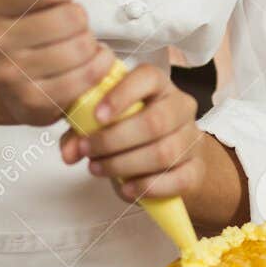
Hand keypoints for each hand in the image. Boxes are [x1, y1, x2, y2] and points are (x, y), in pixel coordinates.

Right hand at [0, 0, 113, 126]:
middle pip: (71, 17)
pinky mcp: (35, 101)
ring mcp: (13, 74)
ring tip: (82, 45)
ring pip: (81, 47)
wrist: (4, 88)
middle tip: (76, 26)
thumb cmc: (23, 35)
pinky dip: (100, 66)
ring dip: (91, 44)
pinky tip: (93, 62)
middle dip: (81, 19)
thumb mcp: (22, 0)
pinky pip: (86, 77)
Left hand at [59, 62, 205, 202]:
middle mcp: (180, 107)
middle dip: (114, 139)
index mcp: (158, 86)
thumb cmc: (132, 132)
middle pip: (155, 122)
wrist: (170, 160)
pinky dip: (148, 187)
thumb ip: (81, 131)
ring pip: (163, 153)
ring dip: (124, 165)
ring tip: (98, 169)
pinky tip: (126, 189)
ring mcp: (192, 139)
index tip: (97, 116)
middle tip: (88, 151)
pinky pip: (177, 180)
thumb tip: (69, 153)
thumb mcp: (104, 123)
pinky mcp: (196, 169)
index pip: (148, 77)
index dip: (122, 95)